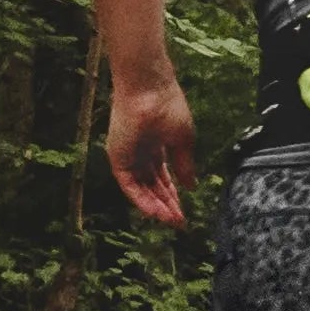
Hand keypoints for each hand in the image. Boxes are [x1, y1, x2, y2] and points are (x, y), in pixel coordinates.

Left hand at [108, 71, 200, 225]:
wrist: (149, 88)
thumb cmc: (168, 105)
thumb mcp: (183, 140)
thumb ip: (185, 165)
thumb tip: (192, 186)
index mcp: (156, 146)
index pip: (163, 178)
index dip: (174, 196)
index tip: (185, 212)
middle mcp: (140, 153)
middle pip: (153, 186)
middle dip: (166, 205)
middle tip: (179, 223)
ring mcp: (128, 156)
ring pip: (141, 189)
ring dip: (155, 206)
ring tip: (171, 221)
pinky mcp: (118, 158)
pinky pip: (128, 185)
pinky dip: (141, 200)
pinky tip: (156, 212)